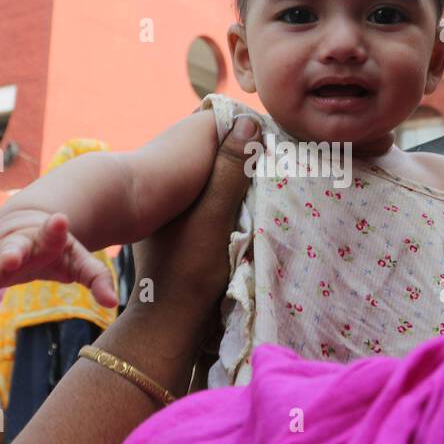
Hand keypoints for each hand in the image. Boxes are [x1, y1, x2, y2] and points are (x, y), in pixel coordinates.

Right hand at [0, 207, 116, 327]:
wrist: (21, 227)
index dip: (54, 228)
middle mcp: (12, 246)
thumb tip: (111, 302)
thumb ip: (96, 278)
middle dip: (7, 259)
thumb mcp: (79, 258)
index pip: (50, 232)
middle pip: (7, 255)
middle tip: (11, 263)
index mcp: (42, 237)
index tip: (60, 221)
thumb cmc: (54, 246)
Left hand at [129, 115, 258, 352]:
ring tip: (267, 176)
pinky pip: (212, 203)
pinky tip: (250, 207)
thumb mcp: (215, 215)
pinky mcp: (184, 233)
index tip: (268, 132)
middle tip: (274, 153)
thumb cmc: (190, 268)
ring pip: (212, 181)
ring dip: (238, 178)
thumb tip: (249, 120)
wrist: (169, 322)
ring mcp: (175, 213)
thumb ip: (230, 171)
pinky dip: (230, 200)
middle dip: (240, 154)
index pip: (206, 135)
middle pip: (211, 157)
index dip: (237, 130)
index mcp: (170, 178)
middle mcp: (169, 191)